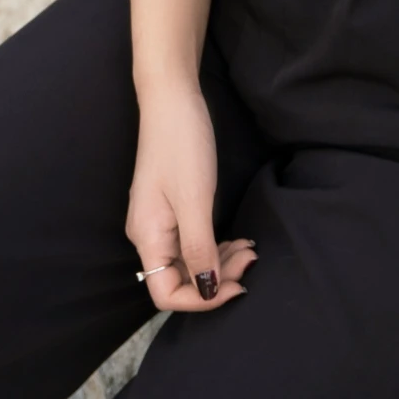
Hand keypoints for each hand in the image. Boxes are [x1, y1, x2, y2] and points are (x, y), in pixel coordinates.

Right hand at [127, 81, 257, 313]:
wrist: (173, 100)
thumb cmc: (181, 145)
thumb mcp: (195, 200)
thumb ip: (199, 248)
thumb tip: (205, 290)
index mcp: (148, 238)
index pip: (166, 293)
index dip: (201, 298)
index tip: (237, 285)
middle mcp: (149, 235)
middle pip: (180, 279)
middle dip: (217, 278)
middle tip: (251, 259)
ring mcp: (160, 220)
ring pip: (189, 260)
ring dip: (220, 261)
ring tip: (248, 248)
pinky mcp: (172, 206)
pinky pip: (193, 240)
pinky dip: (215, 244)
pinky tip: (236, 238)